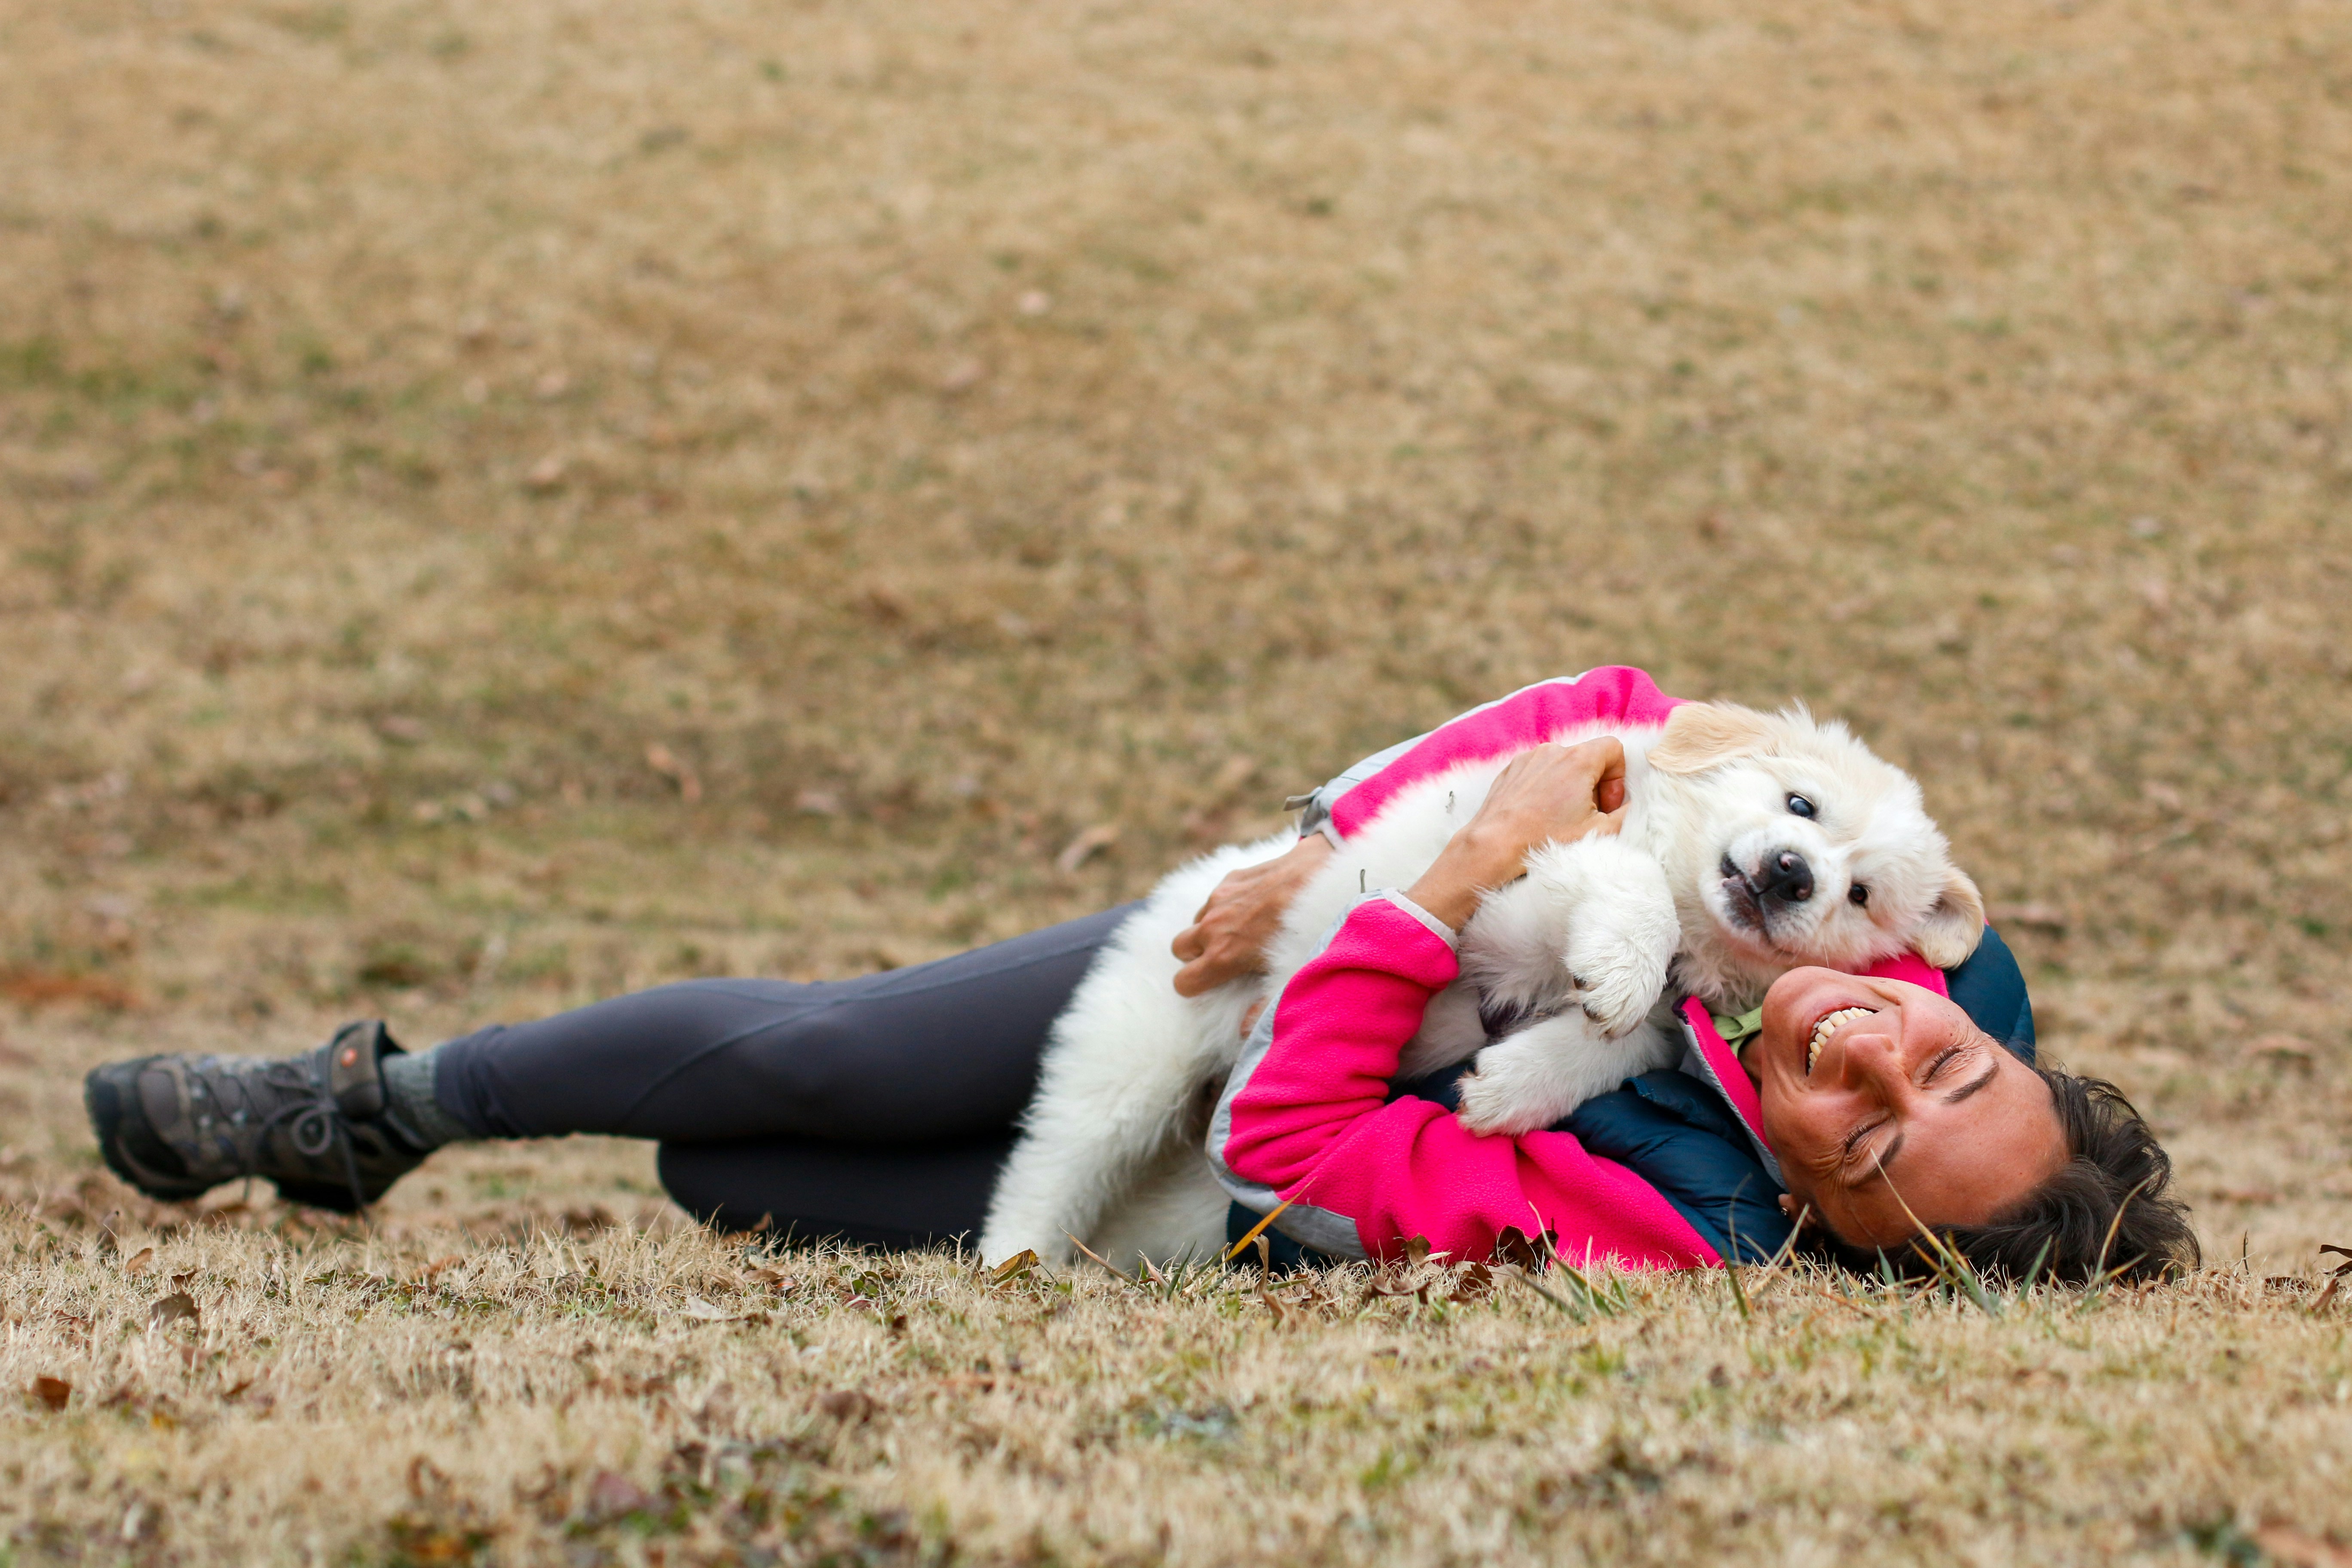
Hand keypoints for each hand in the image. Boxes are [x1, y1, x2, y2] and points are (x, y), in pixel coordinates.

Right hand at [1171, 834, 1332, 996]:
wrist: (1324, 879)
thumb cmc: (1308, 931)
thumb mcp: (1288, 975)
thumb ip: (1263, 1006)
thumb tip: (1244, 1031)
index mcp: (1222, 955)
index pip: (1182, 982)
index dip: (1193, 987)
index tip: (1211, 985)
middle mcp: (1213, 926)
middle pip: (1179, 948)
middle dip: (1194, 955)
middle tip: (1221, 957)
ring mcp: (1219, 898)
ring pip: (1197, 920)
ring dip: (1209, 928)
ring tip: (1240, 932)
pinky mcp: (1232, 877)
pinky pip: (1215, 897)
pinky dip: (1226, 905)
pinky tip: (1254, 906)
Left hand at [1404, 738, 1627, 931]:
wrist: (1495, 845)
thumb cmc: (1546, 838)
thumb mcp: (1601, 831)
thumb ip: (1627, 813)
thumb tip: (1635, 805)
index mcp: (1579, 759)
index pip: (1614, 748)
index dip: (1617, 777)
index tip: (1606, 804)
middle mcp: (1553, 751)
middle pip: (1588, 758)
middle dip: (1594, 785)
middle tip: (1587, 815)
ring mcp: (1528, 758)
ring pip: (1562, 765)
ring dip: (1570, 787)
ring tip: (1560, 817)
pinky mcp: (1511, 769)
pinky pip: (1539, 771)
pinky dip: (1546, 788)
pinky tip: (1539, 814)